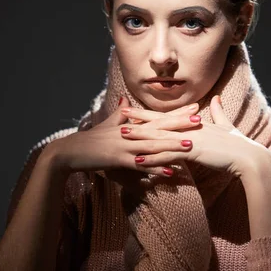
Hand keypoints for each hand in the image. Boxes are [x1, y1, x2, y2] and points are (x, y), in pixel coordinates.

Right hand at [46, 97, 202, 177]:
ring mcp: (125, 146)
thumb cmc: (89, 139)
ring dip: (172, 145)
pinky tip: (170, 171)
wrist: (70, 151)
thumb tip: (122, 99)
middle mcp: (130, 133)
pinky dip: (156, 168)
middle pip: (159, 128)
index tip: (195, 108)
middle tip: (200, 121)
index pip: (159, 117)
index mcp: (131, 125)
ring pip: (153, 145)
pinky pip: (141, 165)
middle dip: (180, 125)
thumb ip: (118, 114)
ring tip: (190, 145)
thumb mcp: (106, 125)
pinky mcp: (118, 160)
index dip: (177, 113)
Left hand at [119, 96, 266, 176]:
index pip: (167, 116)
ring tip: (122, 136)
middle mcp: (189, 129)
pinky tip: (138, 161)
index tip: (134, 109)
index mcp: (194, 123)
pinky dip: (153, 158)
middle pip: (159, 123)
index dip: (149, 113)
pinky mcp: (193, 152)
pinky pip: (168, 155)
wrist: (248, 157)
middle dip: (138, 120)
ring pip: (160, 137)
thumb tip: (216, 98)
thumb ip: (218, 112)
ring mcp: (190, 139)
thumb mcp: (226, 126)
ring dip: (140, 137)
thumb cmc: (238, 144)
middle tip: (119, 115)